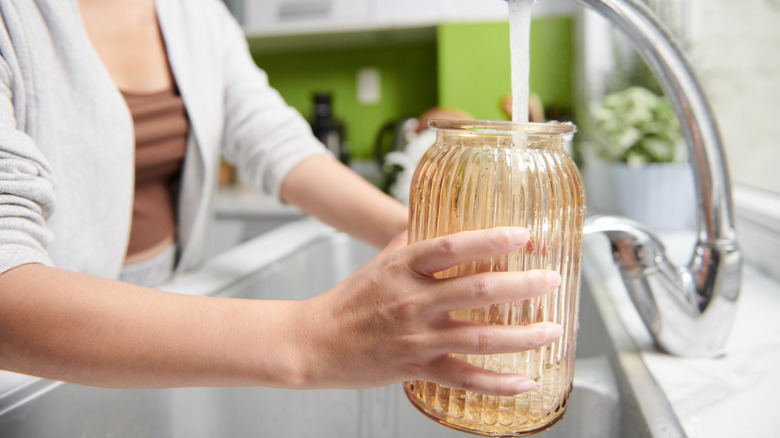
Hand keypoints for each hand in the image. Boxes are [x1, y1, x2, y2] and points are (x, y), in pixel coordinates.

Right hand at [297, 227, 562, 395]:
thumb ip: (413, 242)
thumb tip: (445, 221)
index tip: (525, 236)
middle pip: (478, 290)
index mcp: (404, 268)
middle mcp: (413, 301)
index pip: (453, 246)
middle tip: (552, 280)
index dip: (492, 239)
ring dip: (523, 335)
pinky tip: (525, 381)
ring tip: (554, 329)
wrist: (314, 342)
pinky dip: (497, 383)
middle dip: (524, 285)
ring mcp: (416, 337)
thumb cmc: (349, 300)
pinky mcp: (415, 368)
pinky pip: (464, 377)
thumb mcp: (380, 263)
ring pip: (480, 336)